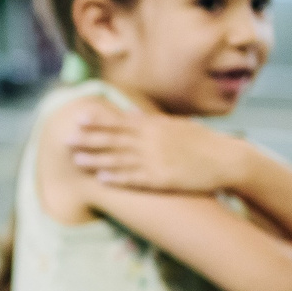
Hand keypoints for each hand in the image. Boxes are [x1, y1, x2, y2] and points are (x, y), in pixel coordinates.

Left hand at [67, 106, 243, 193]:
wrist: (227, 159)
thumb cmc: (202, 142)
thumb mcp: (176, 125)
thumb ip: (152, 120)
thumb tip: (132, 111)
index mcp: (155, 125)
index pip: (120, 120)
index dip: (98, 119)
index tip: (78, 116)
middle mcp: (153, 140)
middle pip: (114, 139)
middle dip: (88, 139)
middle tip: (65, 138)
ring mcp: (156, 160)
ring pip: (119, 158)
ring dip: (96, 158)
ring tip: (76, 159)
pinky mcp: (163, 179)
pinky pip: (135, 178)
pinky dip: (117, 177)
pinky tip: (101, 177)